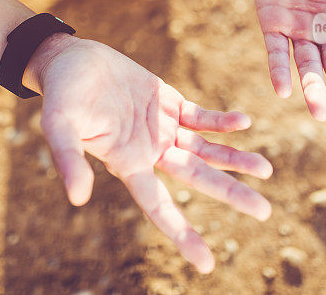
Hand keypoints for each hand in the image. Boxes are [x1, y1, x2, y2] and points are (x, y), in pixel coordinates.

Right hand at [29, 34, 272, 272]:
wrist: (70, 60)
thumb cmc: (61, 94)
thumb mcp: (58, 125)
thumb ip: (68, 159)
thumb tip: (78, 199)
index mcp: (126, 164)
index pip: (159, 206)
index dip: (182, 234)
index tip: (206, 265)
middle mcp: (149, 152)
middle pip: (197, 179)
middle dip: (230, 194)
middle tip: (264, 212)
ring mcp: (162, 128)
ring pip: (206, 150)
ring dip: (235, 159)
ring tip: (266, 170)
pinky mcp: (168, 103)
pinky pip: (202, 117)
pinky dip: (222, 122)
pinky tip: (244, 122)